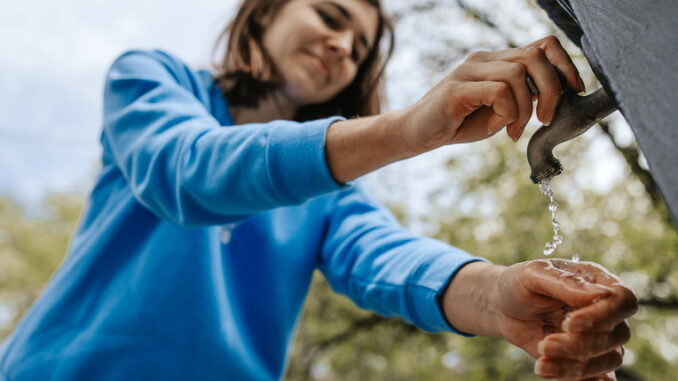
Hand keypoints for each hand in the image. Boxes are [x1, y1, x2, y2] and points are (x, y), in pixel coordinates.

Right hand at [398, 35, 585, 152]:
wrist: (416, 133)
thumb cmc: (458, 123)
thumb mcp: (499, 112)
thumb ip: (522, 100)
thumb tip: (554, 102)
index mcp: (497, 61)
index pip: (542, 46)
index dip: (565, 66)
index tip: (573, 92)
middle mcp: (484, 59)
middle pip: (535, 56)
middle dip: (551, 90)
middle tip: (544, 119)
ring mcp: (469, 70)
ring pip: (518, 74)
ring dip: (526, 108)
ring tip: (515, 130)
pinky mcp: (457, 88)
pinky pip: (498, 92)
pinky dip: (507, 113)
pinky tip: (498, 129)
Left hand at [441, 260, 636, 380]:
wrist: (502, 307)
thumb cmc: (519, 284)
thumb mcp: (534, 274)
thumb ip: (566, 283)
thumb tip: (604, 295)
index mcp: (597, 282)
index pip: (623, 301)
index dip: (603, 316)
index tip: (571, 324)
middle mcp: (604, 310)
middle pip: (617, 335)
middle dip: (580, 345)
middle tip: (545, 345)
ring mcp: (598, 336)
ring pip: (609, 360)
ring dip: (576, 366)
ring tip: (541, 360)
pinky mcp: (585, 358)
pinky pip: (595, 377)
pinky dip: (575, 378)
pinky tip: (548, 371)